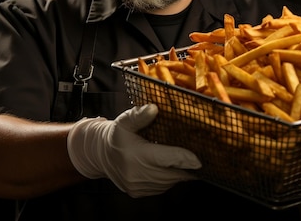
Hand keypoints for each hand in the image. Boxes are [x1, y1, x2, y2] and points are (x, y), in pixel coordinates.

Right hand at [67, 103, 201, 196]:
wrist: (100, 154)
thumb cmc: (116, 136)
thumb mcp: (125, 121)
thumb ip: (140, 115)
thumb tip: (154, 108)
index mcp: (134, 155)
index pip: (165, 159)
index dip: (184, 159)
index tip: (199, 159)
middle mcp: (135, 174)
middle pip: (171, 173)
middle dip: (186, 166)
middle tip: (200, 155)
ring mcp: (137, 186)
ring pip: (169, 182)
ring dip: (180, 172)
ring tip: (187, 160)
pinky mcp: (139, 192)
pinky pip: (162, 187)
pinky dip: (171, 178)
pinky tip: (174, 167)